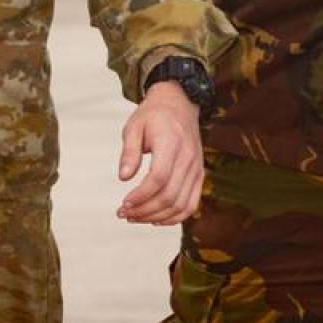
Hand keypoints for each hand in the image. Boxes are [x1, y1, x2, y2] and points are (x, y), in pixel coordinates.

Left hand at [116, 83, 205, 225]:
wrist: (180, 104)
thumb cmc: (153, 115)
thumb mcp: (133, 126)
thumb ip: (129, 152)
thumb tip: (123, 178)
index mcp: (170, 143)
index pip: (159, 178)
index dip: (141, 195)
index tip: (123, 203)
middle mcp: (188, 158)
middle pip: (169, 196)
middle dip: (144, 210)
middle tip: (123, 213)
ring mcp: (196, 169)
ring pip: (180, 205)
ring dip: (156, 217)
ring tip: (135, 217)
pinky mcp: (199, 176)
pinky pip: (191, 204)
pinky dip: (174, 217)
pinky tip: (155, 219)